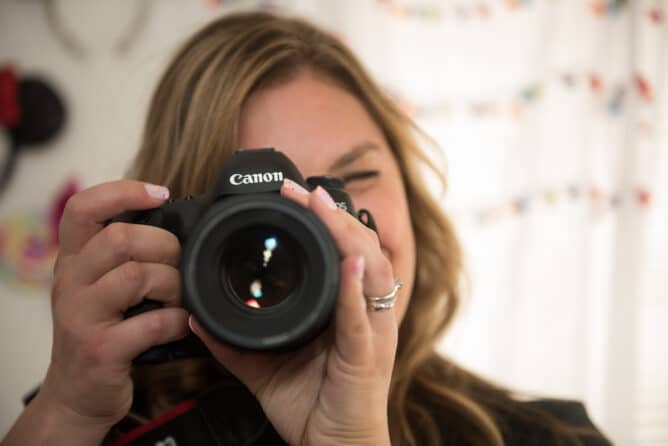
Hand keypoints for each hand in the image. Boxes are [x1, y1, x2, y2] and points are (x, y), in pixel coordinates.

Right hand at [38, 180, 187, 436]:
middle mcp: (71, 283)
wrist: (77, 395)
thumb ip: (125, 258)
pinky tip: (182, 324)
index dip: (123, 192)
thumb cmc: (101, 332)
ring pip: (137, 276)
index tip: (161, 193)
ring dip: (174, 284)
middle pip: (120, 239)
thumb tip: (181, 230)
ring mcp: (82, 317)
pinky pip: (152, 322)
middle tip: (180, 263)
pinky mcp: (100, 349)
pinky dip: (178, 321)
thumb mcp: (100, 289)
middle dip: (165, 246)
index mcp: (73, 261)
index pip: (83, 208)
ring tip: (182, 297)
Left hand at [190, 182, 398, 445]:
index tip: (294, 194)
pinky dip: (353, 291)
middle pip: (362, 250)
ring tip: (322, 207)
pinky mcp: (367, 360)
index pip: (343, 253)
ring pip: (371, 273)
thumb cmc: (311, 408)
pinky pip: (361, 320)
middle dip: (335, 215)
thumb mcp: (265, 366)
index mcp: (346, 310)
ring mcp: (371, 334)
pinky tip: (346, 264)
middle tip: (304, 189)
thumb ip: (235, 341)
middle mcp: (365, 314)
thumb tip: (198, 317)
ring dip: (346, 236)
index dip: (326, 221)